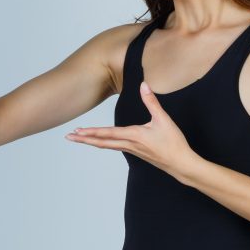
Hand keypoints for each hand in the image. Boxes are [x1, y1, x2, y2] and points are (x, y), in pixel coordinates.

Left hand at [65, 81, 198, 176]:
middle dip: (84, 139)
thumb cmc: (173, 143)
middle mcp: (129, 144)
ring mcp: (131, 150)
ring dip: (92, 141)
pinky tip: (100, 142)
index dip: (91, 132)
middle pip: (101, 142)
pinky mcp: (136, 152)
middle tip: (69, 137)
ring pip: (106, 145)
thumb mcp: (163, 120)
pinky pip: (114, 147)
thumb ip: (152, 102)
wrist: (181, 164)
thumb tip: (144, 85)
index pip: (107, 133)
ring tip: (80, 138)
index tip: (77, 131)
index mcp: (133, 135)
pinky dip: (103, 143)